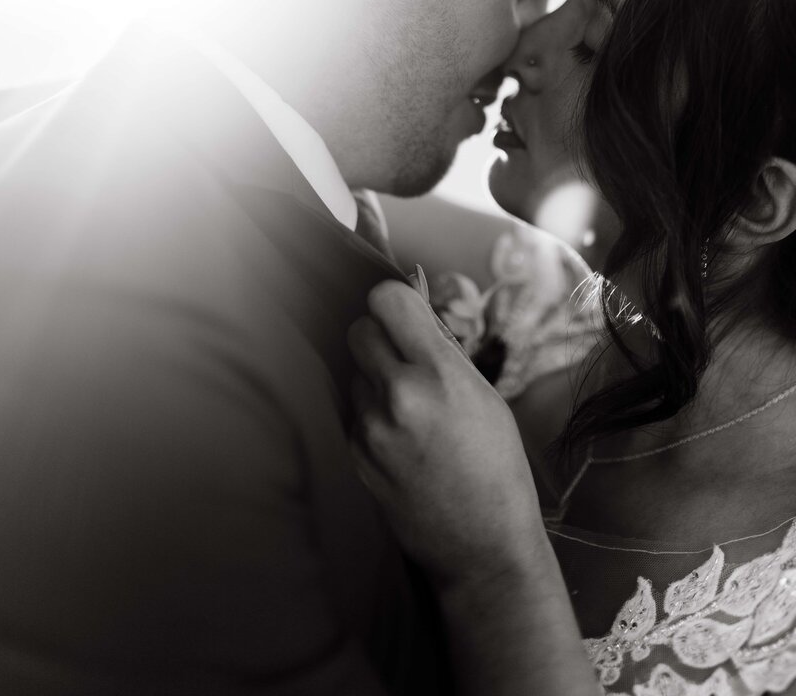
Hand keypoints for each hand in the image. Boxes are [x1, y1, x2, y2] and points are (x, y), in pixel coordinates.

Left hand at [347, 279, 542, 588]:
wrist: (483, 548)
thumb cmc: (496, 468)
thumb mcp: (483, 396)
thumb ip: (442, 351)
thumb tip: (412, 308)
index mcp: (439, 374)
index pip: (386, 298)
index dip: (395, 303)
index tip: (406, 317)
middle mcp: (399, 396)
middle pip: (358, 329)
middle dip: (379, 338)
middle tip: (402, 359)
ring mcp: (371, 429)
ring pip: (353, 373)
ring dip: (373, 381)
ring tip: (408, 413)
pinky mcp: (354, 457)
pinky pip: (350, 413)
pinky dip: (368, 417)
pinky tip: (398, 442)